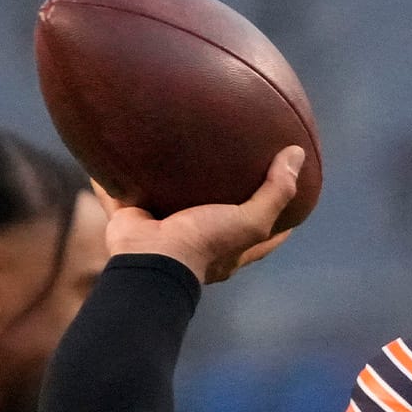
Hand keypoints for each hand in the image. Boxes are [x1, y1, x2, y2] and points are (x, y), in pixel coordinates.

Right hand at [95, 145, 304, 283]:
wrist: (150, 257)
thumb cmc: (205, 244)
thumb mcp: (251, 221)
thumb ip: (277, 191)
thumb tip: (297, 154)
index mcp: (229, 250)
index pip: (263, 236)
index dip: (280, 221)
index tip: (289, 199)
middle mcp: (198, 241)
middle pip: (216, 217)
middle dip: (221, 198)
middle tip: (229, 170)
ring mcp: (164, 230)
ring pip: (168, 202)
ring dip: (169, 184)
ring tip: (176, 155)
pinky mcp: (132, 218)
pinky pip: (121, 193)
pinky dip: (115, 178)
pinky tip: (114, 154)